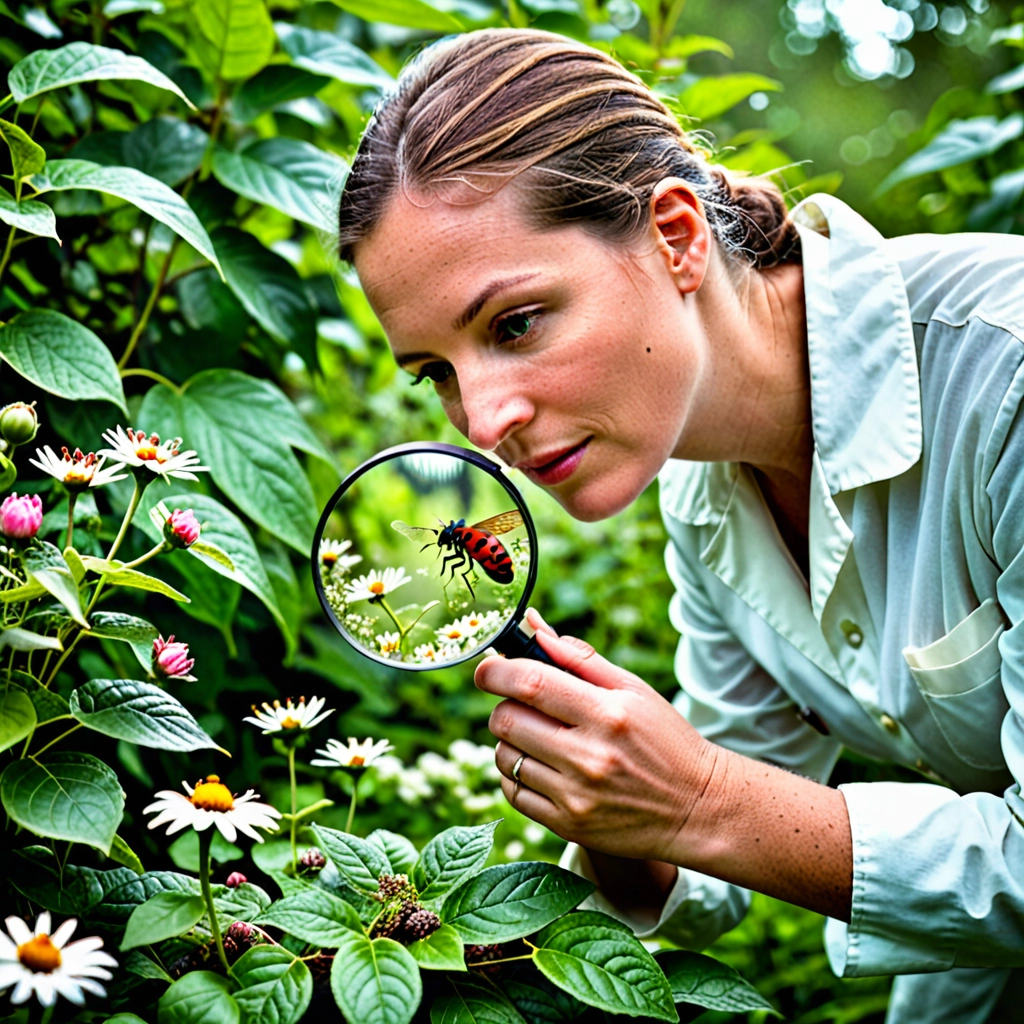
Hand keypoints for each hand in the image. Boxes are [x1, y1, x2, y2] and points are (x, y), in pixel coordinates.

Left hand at [474, 609, 718, 862]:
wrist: (698, 808)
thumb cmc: (665, 739)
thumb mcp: (632, 689)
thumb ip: (579, 659)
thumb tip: (532, 628)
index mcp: (607, 713)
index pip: (529, 683)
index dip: (496, 671)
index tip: (487, 670)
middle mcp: (588, 756)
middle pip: (506, 720)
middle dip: (504, 705)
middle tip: (524, 705)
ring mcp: (576, 796)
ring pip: (504, 757)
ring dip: (510, 741)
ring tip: (540, 739)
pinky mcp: (568, 827)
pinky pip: (512, 794)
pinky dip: (515, 776)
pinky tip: (541, 767)